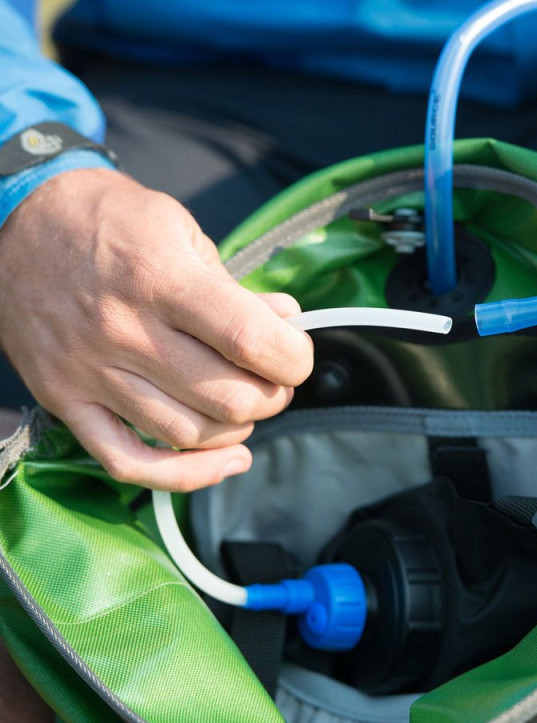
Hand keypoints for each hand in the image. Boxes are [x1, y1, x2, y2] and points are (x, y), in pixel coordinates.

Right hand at [0, 169, 312, 490]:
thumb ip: (236, 285)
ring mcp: (89, 371)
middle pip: (227, 398)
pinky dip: (185, 475)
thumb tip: (287, 320)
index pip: (249, 340)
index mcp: (161, 279)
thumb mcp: (181, 230)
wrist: (15, 221)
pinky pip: (128, 462)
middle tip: (274, 380)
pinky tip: (224, 460)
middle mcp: (124, 331)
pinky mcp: (65, 399)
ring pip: (188, 434)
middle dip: (272, 396)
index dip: (293, 358)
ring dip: (236, 428)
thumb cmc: (109, 221)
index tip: (297, 355)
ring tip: (244, 404)